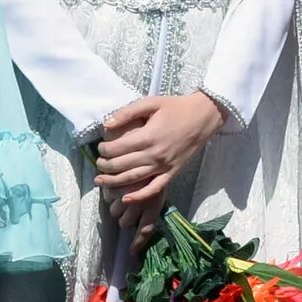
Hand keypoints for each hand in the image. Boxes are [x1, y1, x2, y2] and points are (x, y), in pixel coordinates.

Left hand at [95, 90, 226, 200]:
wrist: (204, 116)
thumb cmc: (176, 108)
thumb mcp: (151, 103)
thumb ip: (127, 112)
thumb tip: (106, 125)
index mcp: (149, 136)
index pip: (118, 149)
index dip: (104, 150)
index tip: (100, 147)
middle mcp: (155, 154)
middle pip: (122, 165)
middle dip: (105, 166)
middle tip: (98, 164)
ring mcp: (164, 166)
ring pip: (134, 179)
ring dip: (114, 182)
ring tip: (101, 181)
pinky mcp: (172, 173)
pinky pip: (154, 188)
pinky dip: (139, 196)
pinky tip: (126, 198)